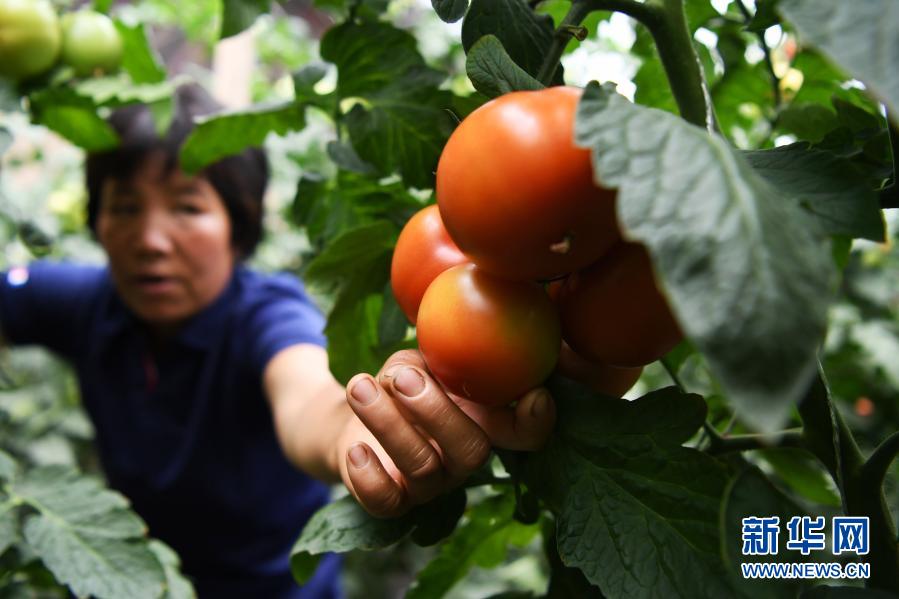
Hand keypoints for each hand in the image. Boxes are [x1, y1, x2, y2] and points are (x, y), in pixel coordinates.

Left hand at [337, 349, 555, 517]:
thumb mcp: (417, 362)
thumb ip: (430, 361)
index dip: (535, 422)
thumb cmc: (401, 383)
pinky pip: (386, 501)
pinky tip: (358, 448)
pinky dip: (370, 476)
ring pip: (422, 466)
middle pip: (472, 451)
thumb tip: (425, 363)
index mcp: (483, 424)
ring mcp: (430, 485)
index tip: (534, 396)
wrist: (357, 413)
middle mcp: (463, 459)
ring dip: (388, 422)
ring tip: (360, 386)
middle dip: (437, 412)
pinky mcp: (392, 501)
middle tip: (404, 377)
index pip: (524, 434)